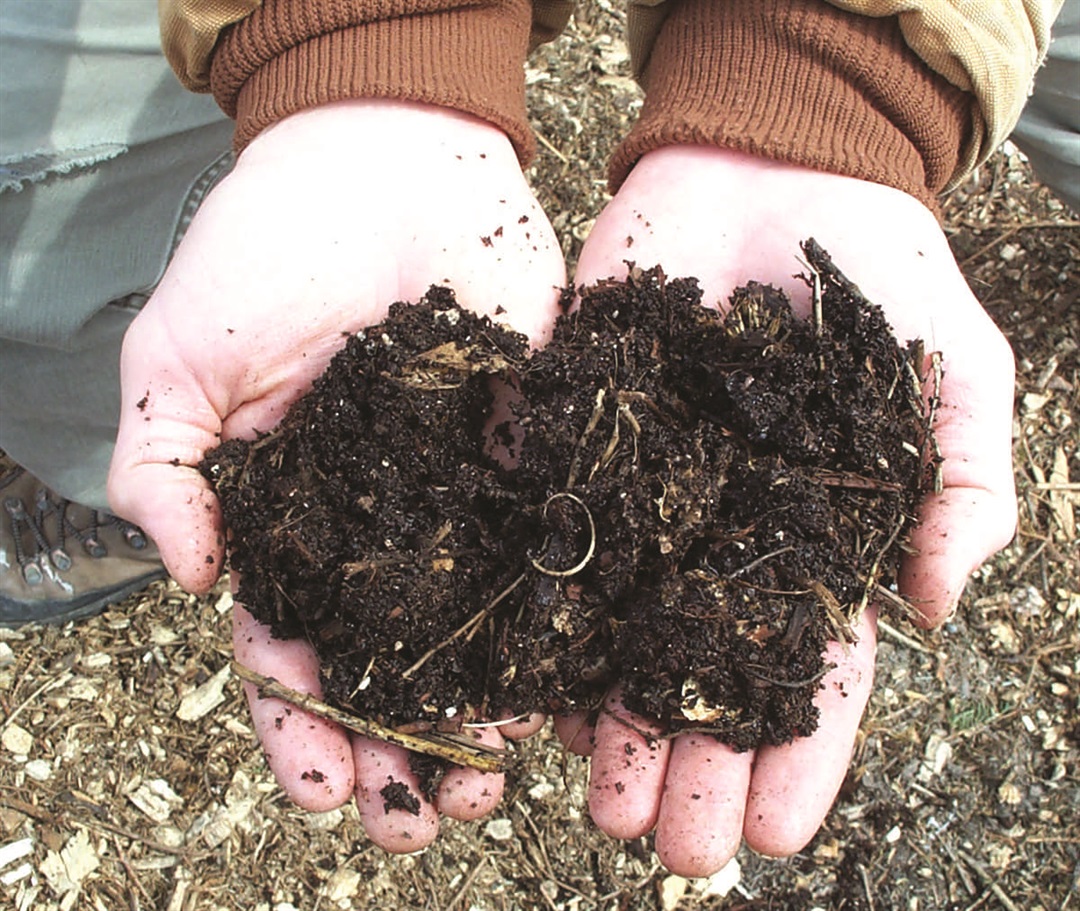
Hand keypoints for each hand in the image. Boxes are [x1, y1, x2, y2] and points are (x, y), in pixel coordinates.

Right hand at [108, 100, 564, 849]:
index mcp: (295, 515)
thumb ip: (167, 467)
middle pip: (390, 657)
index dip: (303, 721)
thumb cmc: (265, 245)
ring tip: (494, 785)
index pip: (291, 643)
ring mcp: (462, 491)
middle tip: (423, 822)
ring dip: (482, 710)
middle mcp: (382, 522)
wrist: (382, 155)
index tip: (326, 793)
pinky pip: (547, 543)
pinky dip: (555, 615)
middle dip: (401, 745)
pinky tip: (566, 682)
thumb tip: (190, 577)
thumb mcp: (180, 356)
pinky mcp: (534, 447)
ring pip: (475, 624)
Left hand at [560, 146, 1016, 875]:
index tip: (773, 832)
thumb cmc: (874, 269)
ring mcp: (645, 495)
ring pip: (625, 632)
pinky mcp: (576, 442)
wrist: (768, 171)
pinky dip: (546, 621)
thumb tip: (939, 610)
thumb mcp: (952, 367)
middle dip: (694, 765)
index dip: (796, 754)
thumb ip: (964, 481)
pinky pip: (557, 542)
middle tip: (672, 853)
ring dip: (615, 725)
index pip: (808, 669)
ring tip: (601, 811)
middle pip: (706, 673)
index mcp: (810, 538)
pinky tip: (535, 696)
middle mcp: (720, 536)